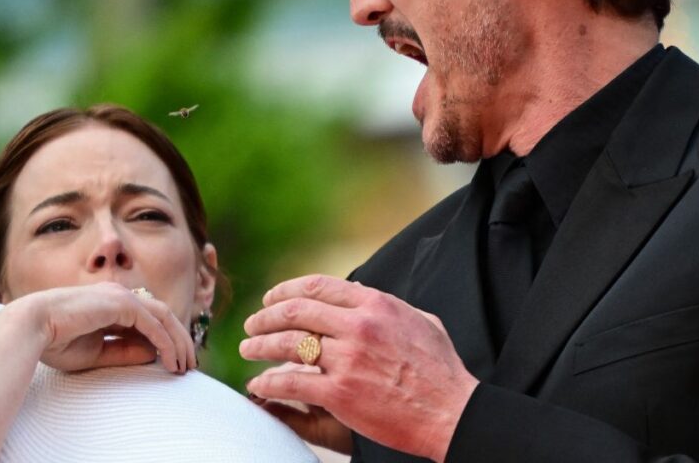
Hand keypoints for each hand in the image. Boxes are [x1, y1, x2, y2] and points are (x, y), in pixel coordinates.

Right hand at [12, 282, 196, 372]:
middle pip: (162, 316)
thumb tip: (154, 355)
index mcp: (111, 306)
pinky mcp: (122, 303)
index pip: (148, 321)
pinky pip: (154, 323)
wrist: (30, 327)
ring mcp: (121, 296)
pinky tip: (171, 359)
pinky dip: (166, 341)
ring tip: (185, 366)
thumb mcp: (95, 353)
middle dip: (179, 340)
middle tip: (189, 365)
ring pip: (163, 317)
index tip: (174, 364)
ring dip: (178, 341)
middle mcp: (119, 297)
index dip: (164, 341)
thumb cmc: (54, 342)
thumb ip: (124, 352)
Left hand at [239, 276, 478, 461]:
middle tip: (252, 323)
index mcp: (376, 304)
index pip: (319, 286)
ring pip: (287, 343)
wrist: (451, 412)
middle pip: (295, 311)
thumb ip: (387, 305)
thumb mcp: (421, 321)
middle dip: (266, 316)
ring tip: (248, 349)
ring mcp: (347, 359)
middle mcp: (358, 326)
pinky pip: (291, 381)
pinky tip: (259, 382)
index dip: (287, 290)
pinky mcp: (339, 393)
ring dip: (260, 345)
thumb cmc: (440, 370)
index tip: (271, 299)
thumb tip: (358, 289)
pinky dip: (268, 381)